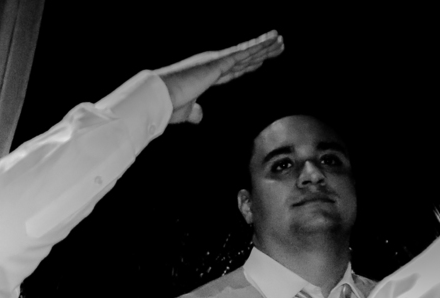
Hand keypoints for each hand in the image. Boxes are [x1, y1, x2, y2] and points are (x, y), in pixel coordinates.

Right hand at [155, 31, 284, 123]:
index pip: (232, 70)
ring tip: (281, 39)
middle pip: (244, 58)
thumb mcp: (184, 111)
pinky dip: (261, 44)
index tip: (260, 60)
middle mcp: (212, 65)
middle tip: (277, 45)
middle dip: (261, 52)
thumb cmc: (167, 105)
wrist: (158, 97)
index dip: (247, 65)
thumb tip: (199, 117)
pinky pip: (245, 51)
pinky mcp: (219, 62)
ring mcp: (216, 61)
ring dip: (266, 45)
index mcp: (205, 76)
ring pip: (248, 52)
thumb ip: (194, 112)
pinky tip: (274, 38)